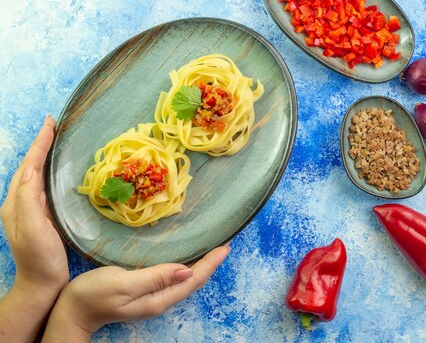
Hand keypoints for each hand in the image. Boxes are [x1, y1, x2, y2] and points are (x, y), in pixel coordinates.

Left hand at [0, 116, 67, 295]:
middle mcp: (19, 203)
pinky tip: (59, 170)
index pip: (28, 166)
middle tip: (54, 125)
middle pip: (29, 166)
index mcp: (16, 203)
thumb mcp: (33, 229)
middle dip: (41, 145)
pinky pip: (44, 186)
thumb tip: (32, 170)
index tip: (50, 123)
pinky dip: (50, 171)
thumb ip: (28, 200)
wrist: (42, 284)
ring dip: (44, 156)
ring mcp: (29, 210)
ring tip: (56, 140)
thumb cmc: (39, 258)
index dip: (39, 144)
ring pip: (36, 174)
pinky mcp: (41, 216)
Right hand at [43, 246, 229, 340]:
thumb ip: (155, 277)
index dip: (211, 262)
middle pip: (193, 281)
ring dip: (201, 264)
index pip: (193, 279)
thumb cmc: (93, 294)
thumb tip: (186, 269)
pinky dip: (186, 265)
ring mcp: (153, 297)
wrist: (71, 311)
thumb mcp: (123, 283)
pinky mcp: (145, 291)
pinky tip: (188, 257)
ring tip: (213, 248)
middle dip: (211, 263)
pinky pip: (173, 278)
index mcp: (159, 298)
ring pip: (185, 279)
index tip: (226, 246)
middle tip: (225, 244)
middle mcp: (161, 300)